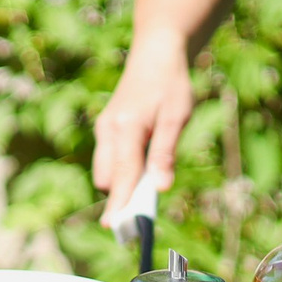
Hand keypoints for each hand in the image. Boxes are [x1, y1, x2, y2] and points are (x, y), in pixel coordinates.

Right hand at [92, 29, 194, 218]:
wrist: (156, 53)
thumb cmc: (171, 84)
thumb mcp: (177, 117)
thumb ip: (166, 153)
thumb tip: (161, 188)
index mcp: (126, 127)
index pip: (121, 174)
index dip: (120, 203)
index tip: (114, 227)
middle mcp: (108, 130)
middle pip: (107, 178)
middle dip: (123, 193)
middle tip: (146, 205)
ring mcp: (104, 129)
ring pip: (105, 170)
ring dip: (123, 180)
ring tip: (151, 173)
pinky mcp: (106, 128)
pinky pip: (108, 159)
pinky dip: (122, 168)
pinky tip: (144, 157)